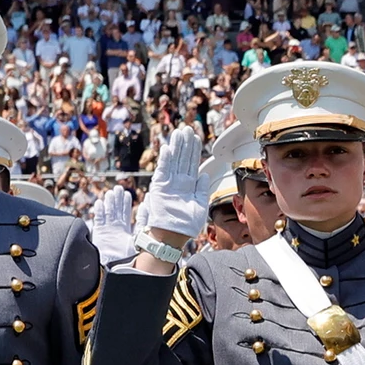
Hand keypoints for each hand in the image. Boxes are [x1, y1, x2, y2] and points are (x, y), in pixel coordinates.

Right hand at [90, 187, 135, 261]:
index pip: (125, 213)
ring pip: (108, 213)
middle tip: (119, 188)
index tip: (128, 194)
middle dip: (117, 199)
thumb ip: (142, 229)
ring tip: (111, 192)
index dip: (126, 204)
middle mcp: (115, 228)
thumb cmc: (128, 259)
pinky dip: (99, 212)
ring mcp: (107, 230)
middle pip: (116, 210)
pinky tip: (100, 203)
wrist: (115, 268)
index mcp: (124, 230)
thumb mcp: (138, 241)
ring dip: (109, 203)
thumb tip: (148, 216)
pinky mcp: (100, 233)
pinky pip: (99, 220)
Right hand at [142, 125, 212, 239]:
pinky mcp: (160, 188)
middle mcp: (178, 182)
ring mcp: (169, 184)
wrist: (173, 236)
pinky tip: (168, 148)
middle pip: (182, 158)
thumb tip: (204, 174)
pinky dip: (166, 160)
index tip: (195, 137)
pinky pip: (163, 171)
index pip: (191, 163)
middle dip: (185, 144)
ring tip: (179, 133)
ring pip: (173, 161)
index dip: (192, 150)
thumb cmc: (187, 225)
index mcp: (188, 185)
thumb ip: (202, 189)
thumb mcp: (199, 205)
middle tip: (187, 129)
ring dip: (176, 147)